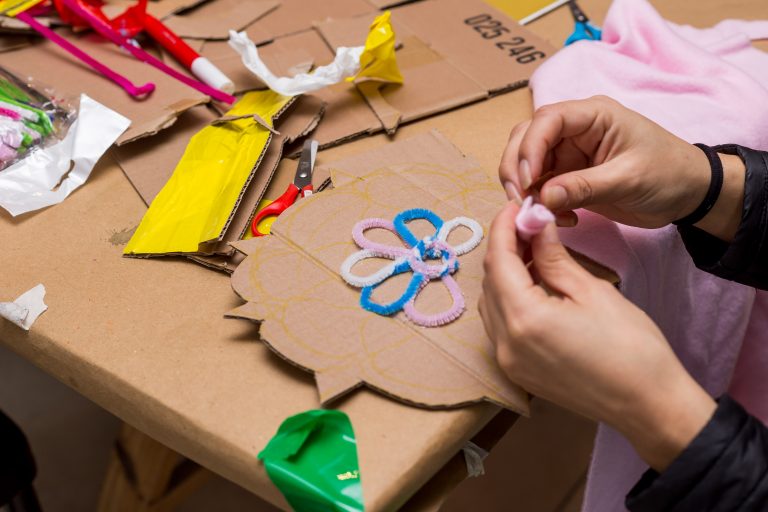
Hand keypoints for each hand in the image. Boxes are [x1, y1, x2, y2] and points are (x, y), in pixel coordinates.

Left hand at [478, 202, 716, 470]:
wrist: (649, 404)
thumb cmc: (631, 346)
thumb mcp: (592, 291)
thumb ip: (554, 257)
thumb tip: (534, 225)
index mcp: (524, 319)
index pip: (498, 260)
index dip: (503, 227)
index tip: (516, 205)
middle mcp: (505, 343)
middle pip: (490, 281)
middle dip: (504, 248)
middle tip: (527, 223)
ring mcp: (508, 361)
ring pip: (491, 303)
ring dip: (504, 273)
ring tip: (530, 249)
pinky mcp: (516, 371)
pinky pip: (500, 325)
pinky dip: (509, 299)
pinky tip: (531, 283)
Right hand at [499, 96, 712, 228]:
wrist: (688, 194)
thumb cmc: (668, 174)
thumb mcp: (629, 180)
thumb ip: (584, 187)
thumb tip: (542, 196)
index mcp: (592, 116)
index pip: (546, 120)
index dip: (530, 148)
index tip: (528, 181)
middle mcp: (574, 130)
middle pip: (525, 139)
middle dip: (516, 169)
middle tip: (520, 201)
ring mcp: (568, 154)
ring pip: (526, 164)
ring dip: (524, 189)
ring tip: (539, 213)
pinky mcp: (566, 176)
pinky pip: (539, 187)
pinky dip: (540, 204)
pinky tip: (560, 219)